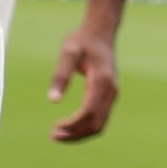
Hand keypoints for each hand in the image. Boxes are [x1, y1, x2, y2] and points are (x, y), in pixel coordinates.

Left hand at [46, 0, 123, 139]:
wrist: (101, 32)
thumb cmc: (82, 41)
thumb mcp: (68, 53)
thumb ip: (61, 75)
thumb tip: (53, 101)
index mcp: (102, 80)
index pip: (89, 112)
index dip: (72, 126)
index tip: (54, 129)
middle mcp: (111, 89)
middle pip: (96, 123)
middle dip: (75, 134)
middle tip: (52, 135)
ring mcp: (113, 93)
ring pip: (100, 124)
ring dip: (80, 134)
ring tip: (58, 133)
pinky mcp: (110, 95)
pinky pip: (100, 118)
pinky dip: (85, 127)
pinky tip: (70, 125)